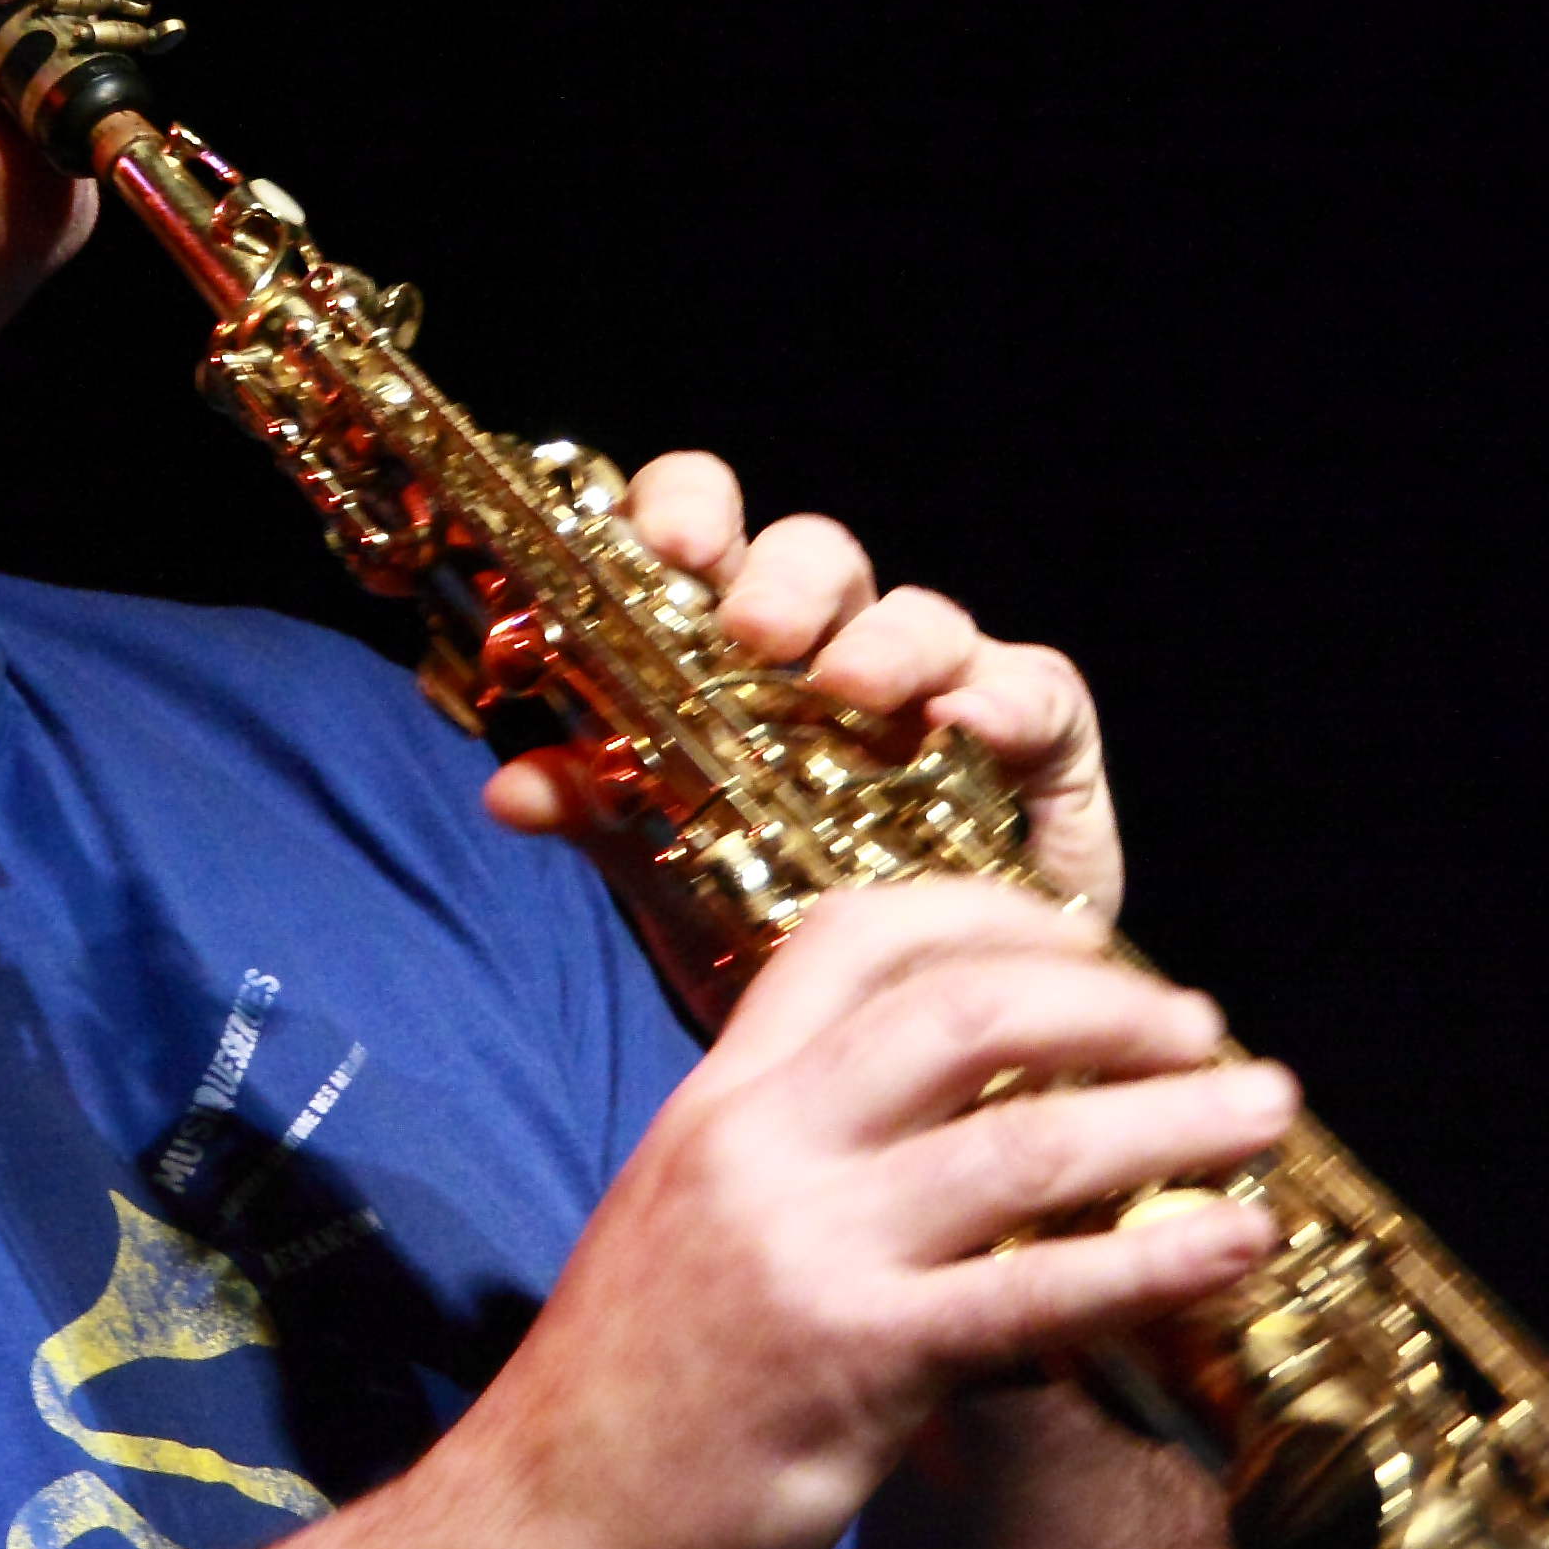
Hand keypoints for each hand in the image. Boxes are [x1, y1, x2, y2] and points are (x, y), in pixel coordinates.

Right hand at [428, 875, 1292, 1548]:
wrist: (543, 1529)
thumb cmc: (629, 1384)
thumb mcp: (688, 1212)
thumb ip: (797, 1150)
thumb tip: (948, 1119)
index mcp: (718, 1097)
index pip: (852, 938)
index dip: (984, 912)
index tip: (1084, 935)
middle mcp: (760, 1146)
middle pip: (962, 1010)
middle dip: (1109, 1004)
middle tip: (1202, 1026)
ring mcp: (809, 1249)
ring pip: (1027, 1139)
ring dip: (1172, 1118)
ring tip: (1264, 1112)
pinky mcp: (858, 1361)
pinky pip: (1038, 1292)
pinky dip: (1158, 1257)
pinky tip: (1239, 1244)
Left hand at [480, 451, 1124, 916]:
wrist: (897, 1036)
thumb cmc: (780, 924)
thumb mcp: (670, 869)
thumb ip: (596, 810)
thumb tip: (510, 786)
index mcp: (737, 654)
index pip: (708, 534)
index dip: (685, 513)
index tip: (663, 546)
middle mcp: (838, 650)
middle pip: (816, 557)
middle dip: (782, 578)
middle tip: (749, 630)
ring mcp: (944, 689)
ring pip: (922, 617)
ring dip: (883, 642)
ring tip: (846, 688)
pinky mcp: (1038, 745)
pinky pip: (1036, 694)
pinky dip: (1002, 701)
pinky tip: (966, 729)